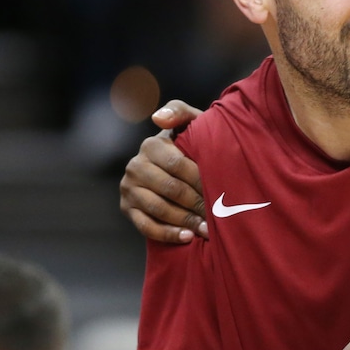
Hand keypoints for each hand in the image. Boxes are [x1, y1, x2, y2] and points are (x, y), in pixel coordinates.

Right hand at [119, 100, 206, 242]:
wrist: (177, 165)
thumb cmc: (192, 143)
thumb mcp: (190, 123)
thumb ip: (180, 112)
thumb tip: (157, 118)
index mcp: (151, 145)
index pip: (179, 165)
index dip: (201, 179)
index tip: (222, 191)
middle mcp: (135, 166)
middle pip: (171, 189)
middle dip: (197, 203)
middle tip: (220, 216)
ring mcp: (128, 188)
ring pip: (159, 209)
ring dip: (186, 221)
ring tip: (208, 230)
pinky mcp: (126, 208)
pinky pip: (145, 226)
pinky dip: (168, 233)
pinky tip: (187, 237)